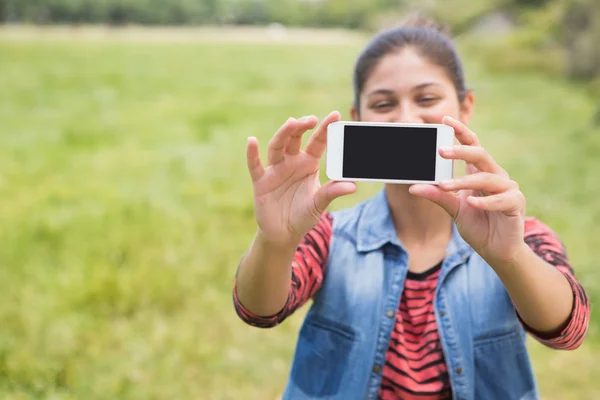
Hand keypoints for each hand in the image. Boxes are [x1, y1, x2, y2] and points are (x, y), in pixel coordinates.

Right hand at [246, 111, 356, 245]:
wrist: (284, 234)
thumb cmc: (303, 216)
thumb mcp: (319, 204)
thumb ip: (332, 192)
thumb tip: (352, 186)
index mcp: (309, 163)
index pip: (318, 141)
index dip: (325, 128)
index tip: (335, 115)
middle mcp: (292, 162)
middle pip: (295, 138)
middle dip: (301, 127)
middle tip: (311, 119)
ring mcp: (275, 170)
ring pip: (277, 146)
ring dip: (283, 134)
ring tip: (292, 123)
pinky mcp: (261, 181)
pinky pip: (255, 165)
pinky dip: (252, 153)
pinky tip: (251, 141)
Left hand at [409, 116, 526, 263]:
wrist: (497, 250)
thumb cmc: (477, 225)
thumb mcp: (453, 209)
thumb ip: (438, 196)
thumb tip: (413, 187)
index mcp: (480, 172)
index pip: (471, 145)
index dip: (460, 131)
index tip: (444, 120)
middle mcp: (495, 175)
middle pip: (480, 155)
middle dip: (460, 151)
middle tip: (440, 150)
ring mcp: (508, 188)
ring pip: (486, 178)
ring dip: (464, 181)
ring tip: (444, 185)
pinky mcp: (516, 203)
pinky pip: (501, 199)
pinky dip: (485, 201)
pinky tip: (470, 202)